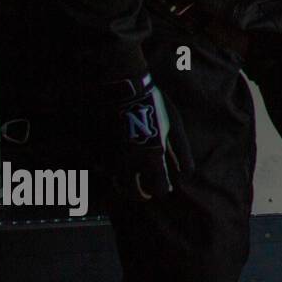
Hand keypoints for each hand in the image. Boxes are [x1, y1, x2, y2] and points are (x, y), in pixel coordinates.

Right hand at [99, 74, 192, 200]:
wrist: (121, 88)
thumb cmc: (153, 104)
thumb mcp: (174, 125)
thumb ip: (181, 152)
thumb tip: (186, 175)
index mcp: (153, 158)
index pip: (159, 189)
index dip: (163, 189)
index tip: (165, 186)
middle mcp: (130, 163)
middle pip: (135, 194)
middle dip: (143, 194)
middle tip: (147, 193)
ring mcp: (110, 158)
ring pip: (117, 184)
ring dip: (126, 185)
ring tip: (132, 180)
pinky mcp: (94, 152)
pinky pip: (102, 169)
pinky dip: (109, 169)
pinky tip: (115, 161)